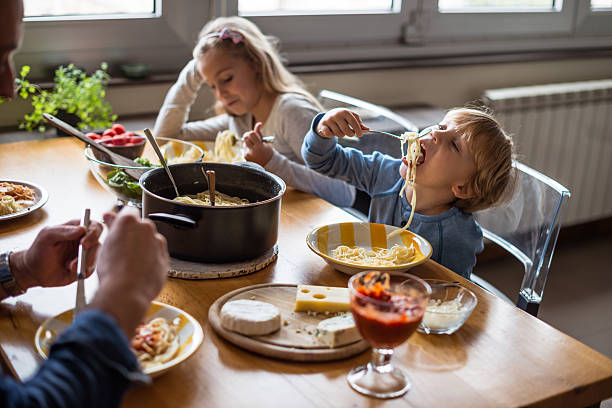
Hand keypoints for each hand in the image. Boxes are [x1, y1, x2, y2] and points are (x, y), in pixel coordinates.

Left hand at [11, 219, 102, 290]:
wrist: (34, 271)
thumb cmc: (39, 250)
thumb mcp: (47, 236)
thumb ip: (63, 231)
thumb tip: (82, 229)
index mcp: (77, 228)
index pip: (95, 226)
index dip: (94, 234)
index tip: (84, 244)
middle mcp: (85, 240)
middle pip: (98, 243)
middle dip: (90, 253)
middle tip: (78, 260)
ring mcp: (86, 255)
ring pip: (96, 257)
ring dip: (84, 263)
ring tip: (69, 267)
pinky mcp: (85, 268)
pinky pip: (92, 270)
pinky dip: (83, 271)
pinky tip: (71, 271)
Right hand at [89, 207, 168, 335]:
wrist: (127, 293)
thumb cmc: (113, 271)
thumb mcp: (105, 245)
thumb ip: (111, 227)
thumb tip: (110, 217)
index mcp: (129, 221)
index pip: (128, 211)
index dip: (122, 220)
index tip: (118, 227)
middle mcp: (146, 228)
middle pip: (141, 226)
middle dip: (134, 234)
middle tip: (123, 249)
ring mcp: (158, 242)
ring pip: (151, 241)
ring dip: (144, 248)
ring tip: (130, 263)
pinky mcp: (165, 257)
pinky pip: (158, 255)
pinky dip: (151, 259)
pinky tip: (140, 270)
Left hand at [243, 122, 273, 165]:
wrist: (267, 163)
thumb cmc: (267, 150)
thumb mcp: (265, 141)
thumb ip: (259, 133)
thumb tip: (259, 123)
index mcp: (259, 146)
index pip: (251, 134)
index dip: (252, 133)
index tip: (254, 135)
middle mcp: (252, 151)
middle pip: (245, 137)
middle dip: (248, 136)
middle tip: (252, 139)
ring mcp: (248, 154)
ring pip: (244, 143)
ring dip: (248, 142)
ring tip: (253, 146)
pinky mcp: (245, 156)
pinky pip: (244, 148)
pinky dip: (247, 148)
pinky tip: (252, 152)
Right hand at [316, 108, 368, 138]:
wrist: (327, 116)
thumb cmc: (343, 118)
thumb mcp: (351, 118)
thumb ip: (359, 123)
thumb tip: (367, 129)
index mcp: (344, 112)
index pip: (353, 122)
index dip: (358, 129)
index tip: (360, 135)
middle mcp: (336, 115)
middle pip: (346, 130)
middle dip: (350, 134)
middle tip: (351, 134)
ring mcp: (329, 120)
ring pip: (339, 134)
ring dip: (341, 135)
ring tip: (340, 131)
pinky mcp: (322, 125)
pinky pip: (330, 135)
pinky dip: (332, 136)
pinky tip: (332, 132)